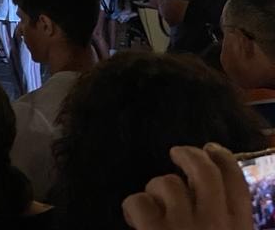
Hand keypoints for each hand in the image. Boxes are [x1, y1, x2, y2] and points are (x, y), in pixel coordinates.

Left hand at [122, 144, 252, 229]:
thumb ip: (220, 217)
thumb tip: (200, 188)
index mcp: (238, 227)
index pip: (236, 181)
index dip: (223, 158)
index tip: (210, 148)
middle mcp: (216, 223)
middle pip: (204, 171)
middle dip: (189, 155)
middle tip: (176, 151)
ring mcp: (185, 226)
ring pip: (167, 183)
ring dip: (155, 190)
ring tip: (153, 207)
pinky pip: (139, 201)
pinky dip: (132, 206)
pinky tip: (134, 218)